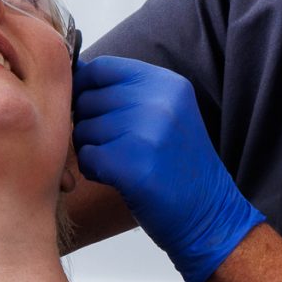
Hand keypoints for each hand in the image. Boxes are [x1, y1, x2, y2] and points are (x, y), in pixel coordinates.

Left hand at [70, 55, 263, 281]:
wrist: (209, 213)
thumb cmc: (177, 165)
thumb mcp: (166, 113)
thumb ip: (127, 92)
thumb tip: (72, 75)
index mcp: (167, 83)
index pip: (100, 68)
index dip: (84, 89)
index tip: (91, 110)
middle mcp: (159, 101)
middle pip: (87, 100)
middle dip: (88, 124)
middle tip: (114, 146)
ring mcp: (148, 132)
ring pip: (83, 129)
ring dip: (90, 149)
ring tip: (120, 162)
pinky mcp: (134, 165)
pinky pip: (87, 157)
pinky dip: (94, 170)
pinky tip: (117, 178)